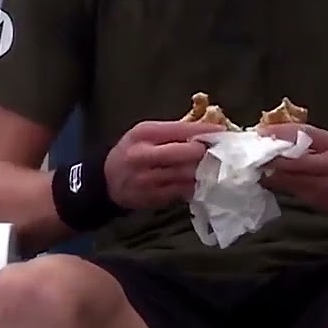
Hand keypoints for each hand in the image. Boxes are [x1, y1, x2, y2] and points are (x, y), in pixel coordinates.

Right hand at [104, 120, 223, 209]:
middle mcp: (143, 156)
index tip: (221, 131)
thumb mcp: (145, 133)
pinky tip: (201, 182)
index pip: (180, 130)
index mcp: (143, 134)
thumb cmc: (131, 151)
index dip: (204, 130)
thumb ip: (172, 131)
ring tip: (214, 166)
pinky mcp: (153, 198)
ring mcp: (147, 179)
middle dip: (205, 152)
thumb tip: (207, 129)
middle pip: (186, 153)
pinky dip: (194, 186)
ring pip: (187, 174)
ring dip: (204, 171)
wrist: (106, 180)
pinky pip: (183, 191)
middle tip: (218, 151)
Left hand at [258, 124, 327, 215]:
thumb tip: (272, 131)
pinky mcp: (316, 202)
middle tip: (251, 152)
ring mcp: (324, 186)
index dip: (280, 132)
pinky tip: (266, 180)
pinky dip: (276, 185)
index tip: (260, 131)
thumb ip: (307, 137)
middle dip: (271, 157)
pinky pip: (290, 192)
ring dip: (269, 173)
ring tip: (254, 166)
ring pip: (289, 180)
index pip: (305, 134)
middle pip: (294, 160)